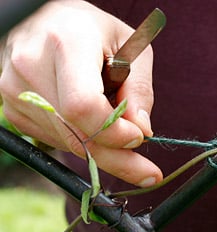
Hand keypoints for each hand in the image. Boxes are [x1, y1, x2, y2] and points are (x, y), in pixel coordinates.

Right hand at [0, 0, 161, 186]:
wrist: (47, 20)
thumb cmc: (94, 30)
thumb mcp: (131, 47)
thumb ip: (139, 88)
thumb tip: (142, 131)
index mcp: (66, 43)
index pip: (83, 105)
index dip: (114, 131)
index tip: (139, 138)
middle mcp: (32, 66)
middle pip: (75, 133)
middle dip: (116, 159)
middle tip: (147, 172)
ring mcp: (15, 91)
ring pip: (67, 143)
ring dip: (102, 152)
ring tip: (124, 139)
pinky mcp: (14, 110)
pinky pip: (56, 141)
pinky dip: (83, 143)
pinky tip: (94, 126)